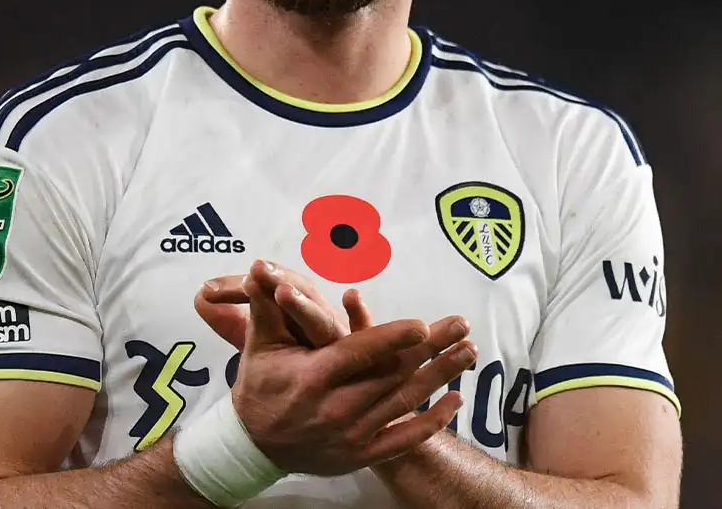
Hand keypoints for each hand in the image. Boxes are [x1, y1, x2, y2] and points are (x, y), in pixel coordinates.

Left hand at [196, 262, 351, 348]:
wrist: (340, 396)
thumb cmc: (302, 361)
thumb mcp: (261, 344)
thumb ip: (233, 324)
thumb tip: (198, 298)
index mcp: (290, 311)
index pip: (262, 289)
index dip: (236, 288)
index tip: (207, 291)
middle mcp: (313, 314)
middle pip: (294, 292)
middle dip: (274, 281)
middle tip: (254, 271)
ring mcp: (336, 331)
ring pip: (320, 316)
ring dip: (304, 303)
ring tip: (283, 292)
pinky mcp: (359, 350)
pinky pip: (361, 330)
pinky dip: (360, 315)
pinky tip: (353, 297)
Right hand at [206, 259, 475, 475]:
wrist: (253, 447)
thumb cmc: (260, 386)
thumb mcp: (260, 345)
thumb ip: (266, 305)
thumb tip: (258, 268)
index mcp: (313, 378)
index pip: (358, 354)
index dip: (391, 339)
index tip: (422, 324)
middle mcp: (336, 409)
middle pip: (392, 375)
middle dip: (431, 349)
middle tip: (462, 326)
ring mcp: (352, 435)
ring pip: (404, 402)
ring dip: (440, 376)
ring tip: (468, 352)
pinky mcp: (361, 454)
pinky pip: (403, 440)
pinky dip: (432, 421)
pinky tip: (455, 400)